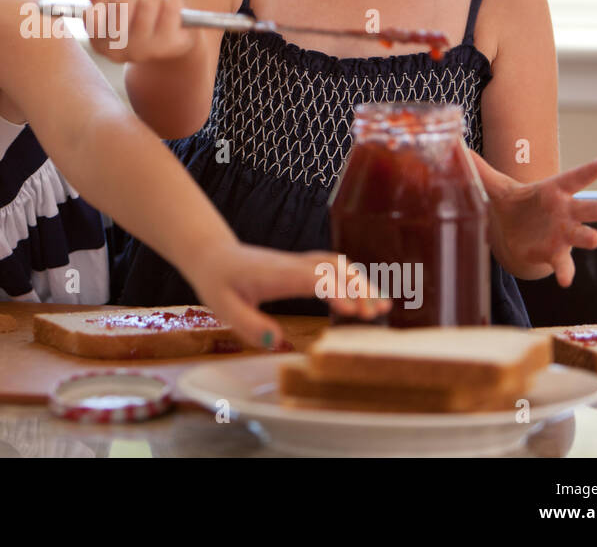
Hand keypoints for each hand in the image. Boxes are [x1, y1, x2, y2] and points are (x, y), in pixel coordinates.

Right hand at [81, 0, 195, 64]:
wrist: (177, 37)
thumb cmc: (143, 16)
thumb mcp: (121, 4)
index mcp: (100, 44)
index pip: (91, 14)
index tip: (118, 2)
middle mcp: (120, 51)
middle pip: (122, 4)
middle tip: (143, 0)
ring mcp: (145, 51)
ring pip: (147, 3)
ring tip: (158, 5)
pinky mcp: (171, 45)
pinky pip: (170, 5)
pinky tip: (172, 7)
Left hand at [185, 243, 391, 349]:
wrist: (213, 255)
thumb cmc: (219, 281)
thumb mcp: (223, 307)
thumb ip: (248, 324)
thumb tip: (275, 342)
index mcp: (274, 275)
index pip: (311, 278)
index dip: (335, 291)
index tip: (353, 311)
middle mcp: (291, 265)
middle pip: (332, 268)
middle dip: (358, 288)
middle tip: (378, 313)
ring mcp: (299, 262)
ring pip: (336, 264)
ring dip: (361, 282)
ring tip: (383, 306)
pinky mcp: (303, 265)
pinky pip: (333, 266)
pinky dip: (354, 278)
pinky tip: (367, 296)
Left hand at [479, 155, 596, 284]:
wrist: (516, 234)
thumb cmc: (516, 205)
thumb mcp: (499, 188)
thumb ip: (482, 172)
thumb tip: (460, 150)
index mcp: (554, 191)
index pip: (574, 179)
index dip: (588, 171)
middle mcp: (566, 212)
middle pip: (587, 208)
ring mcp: (564, 234)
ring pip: (583, 235)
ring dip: (589, 238)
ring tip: (593, 240)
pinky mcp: (556, 254)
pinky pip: (564, 264)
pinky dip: (565, 272)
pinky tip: (564, 281)